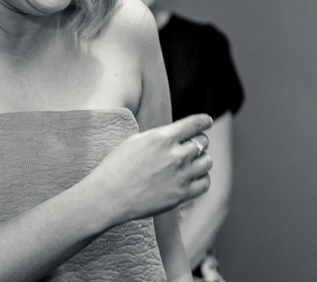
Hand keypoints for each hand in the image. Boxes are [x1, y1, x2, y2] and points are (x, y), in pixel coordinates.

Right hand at [84, 113, 213, 226]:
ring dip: (201, 159)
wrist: (109, 196)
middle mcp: (176, 155)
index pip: (194, 124)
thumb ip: (160, 135)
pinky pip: (205, 182)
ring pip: (207, 161)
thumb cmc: (117, 166)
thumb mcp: (135, 140)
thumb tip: (176, 134)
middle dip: (199, 141)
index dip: (203, 121)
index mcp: (163, 137)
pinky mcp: (182, 195)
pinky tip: (193, 177)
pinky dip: (202, 178)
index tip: (207, 121)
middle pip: (203, 142)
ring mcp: (181, 176)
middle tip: (191, 145)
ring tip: (191, 162)